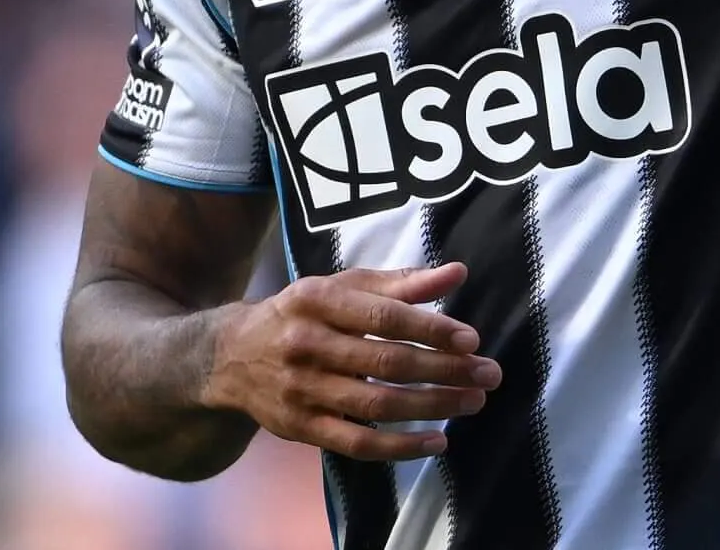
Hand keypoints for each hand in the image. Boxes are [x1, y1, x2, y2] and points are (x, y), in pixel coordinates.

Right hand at [208, 262, 501, 460]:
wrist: (232, 356)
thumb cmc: (303, 313)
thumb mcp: (343, 287)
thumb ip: (401, 283)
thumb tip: (458, 272)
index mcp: (317, 300)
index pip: (384, 317)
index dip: (431, 329)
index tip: (471, 339)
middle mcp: (306, 344)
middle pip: (386, 362)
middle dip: (444, 370)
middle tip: (488, 375)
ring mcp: (301, 389)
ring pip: (376, 404)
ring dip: (432, 406)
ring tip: (472, 402)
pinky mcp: (301, 428)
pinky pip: (357, 443)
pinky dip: (400, 447)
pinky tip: (437, 441)